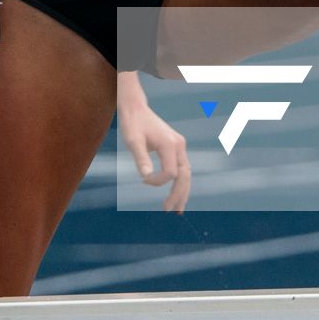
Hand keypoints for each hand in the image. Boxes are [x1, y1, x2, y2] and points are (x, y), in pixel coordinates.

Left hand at [118, 84, 190, 212]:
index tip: (143, 180)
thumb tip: (145, 177)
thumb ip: (140, 158)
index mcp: (169, 144)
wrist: (135, 108)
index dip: (158, 182)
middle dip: (178, 195)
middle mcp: (179, 145)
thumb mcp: (132, 141)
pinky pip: (182, 168)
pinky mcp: (176, 147)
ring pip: (186, 173)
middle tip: (169, 211)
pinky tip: (176, 193)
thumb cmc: (132, 123)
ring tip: (177, 209)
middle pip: (184, 176)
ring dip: (182, 191)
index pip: (170, 173)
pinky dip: (180, 182)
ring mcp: (179, 146)